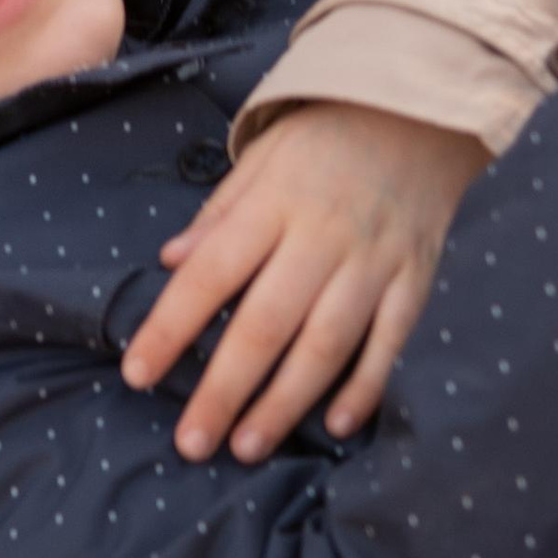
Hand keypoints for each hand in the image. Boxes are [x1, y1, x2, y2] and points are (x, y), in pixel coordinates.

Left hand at [121, 102, 489, 465]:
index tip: (136, 374)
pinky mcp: (414, 278)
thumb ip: (218, 214)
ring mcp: (373, 261)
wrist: (421, 109)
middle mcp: (322, 236)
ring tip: (246, 447)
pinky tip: (335, 425)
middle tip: (190, 443)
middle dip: (224, 389)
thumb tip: (169, 263)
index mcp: (273, 204)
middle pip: (266, 324)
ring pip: (325, 344)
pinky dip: (365, 386)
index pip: (211, 273)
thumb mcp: (261, 156)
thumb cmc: (325, 137)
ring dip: (284, 403)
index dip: (172, 327)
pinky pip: (389, 341)